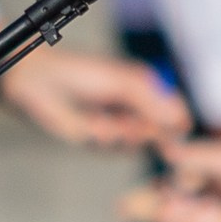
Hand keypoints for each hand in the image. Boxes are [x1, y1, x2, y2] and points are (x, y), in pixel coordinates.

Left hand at [0, 45, 190, 149]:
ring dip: (123, 136)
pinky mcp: (96, 140)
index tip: (177, 129)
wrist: (39, 81)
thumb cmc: (80, 72)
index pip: (174, 112)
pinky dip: (105, 140)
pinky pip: (112, 149)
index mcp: (145, 90)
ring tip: (107, 121)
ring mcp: (116, 127)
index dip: (178, 124)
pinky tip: (93, 125)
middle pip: (158, 134)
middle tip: (129, 121)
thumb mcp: (123, 83)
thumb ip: (153, 103)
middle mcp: (133, 110)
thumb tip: (181, 122)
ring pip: (136, 145)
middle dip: (147, 132)